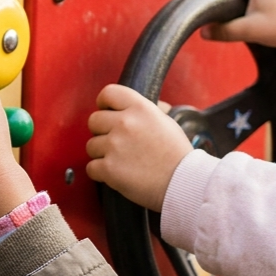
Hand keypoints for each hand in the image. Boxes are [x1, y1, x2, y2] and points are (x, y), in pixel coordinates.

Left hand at [85, 84, 192, 210]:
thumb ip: (144, 111)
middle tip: (118, 143)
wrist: (184, 183)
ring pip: (91, 146)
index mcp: (140, 109)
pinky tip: (118, 174)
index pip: (109, 93)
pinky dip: (101, 173)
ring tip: (123, 161)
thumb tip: (129, 105)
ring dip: (102, 154)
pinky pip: (91, 167)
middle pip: (94, 120)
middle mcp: (125, 123)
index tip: (106, 111)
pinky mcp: (108, 168)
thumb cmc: (177, 155)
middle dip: (102, 132)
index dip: (104, 103)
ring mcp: (115, 146)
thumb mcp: (166, 122)